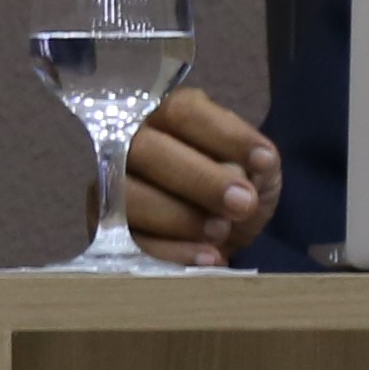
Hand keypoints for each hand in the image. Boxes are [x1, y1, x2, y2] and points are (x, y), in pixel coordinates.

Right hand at [119, 86, 280, 264]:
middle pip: (146, 149)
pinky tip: (208, 257)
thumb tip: (257, 166)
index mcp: (170, 115)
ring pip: (128, 196)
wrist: (220, 233)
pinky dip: (172, 252)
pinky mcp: (105, 227)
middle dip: (199, 180)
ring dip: (179, 217)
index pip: (184, 112)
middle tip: (242, 204)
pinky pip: (129, 240)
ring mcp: (109, 185)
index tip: (263, 162)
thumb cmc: (235, 189)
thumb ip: (259, 163)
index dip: (223, 136)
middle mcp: (130, 140)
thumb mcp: (258, 171)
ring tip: (222, 232)